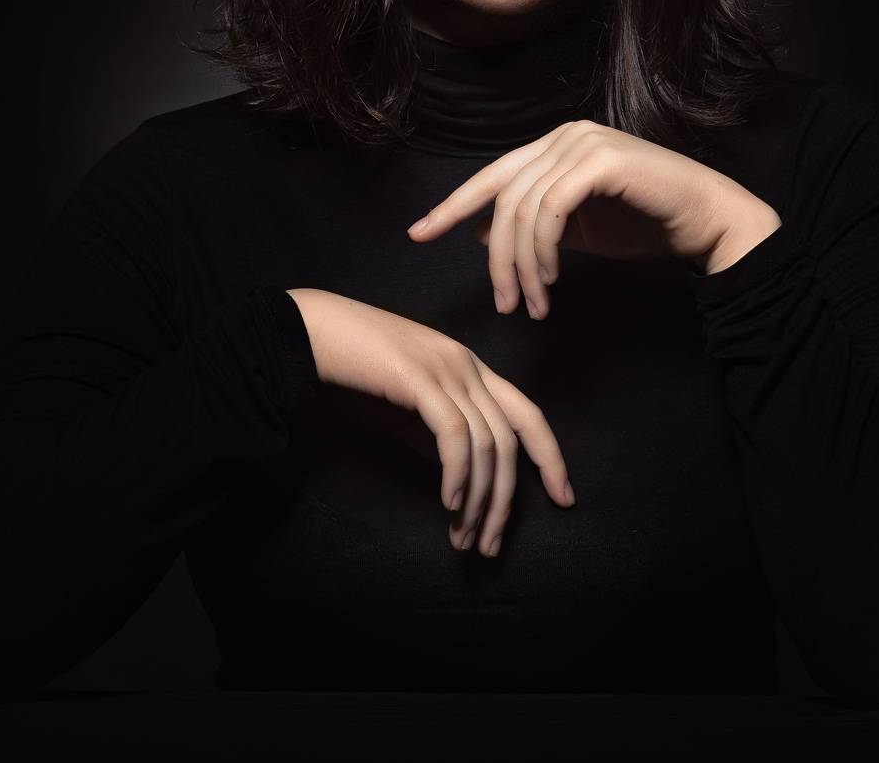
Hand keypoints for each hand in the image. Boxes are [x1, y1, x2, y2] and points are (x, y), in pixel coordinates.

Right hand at [284, 288, 575, 557]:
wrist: (313, 333)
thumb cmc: (355, 371)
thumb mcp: (406, 408)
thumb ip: (437, 434)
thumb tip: (463, 479)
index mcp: (469, 367)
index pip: (528, 414)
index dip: (551, 457)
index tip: (565, 497)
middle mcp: (467, 365)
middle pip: (511, 439)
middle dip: (506, 500)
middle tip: (491, 546)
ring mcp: (446, 368)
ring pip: (486, 444)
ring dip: (478, 500)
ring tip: (463, 538)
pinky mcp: (420, 378)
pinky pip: (454, 435)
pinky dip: (457, 474)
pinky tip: (448, 504)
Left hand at [406, 119, 780, 317]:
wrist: (708, 220)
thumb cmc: (647, 223)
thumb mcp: (579, 229)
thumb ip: (535, 226)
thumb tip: (480, 233)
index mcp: (555, 145)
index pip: (491, 176)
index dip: (452, 206)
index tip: (419, 234)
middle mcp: (564, 136)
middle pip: (502, 198)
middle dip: (496, 257)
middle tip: (503, 304)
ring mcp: (583, 143)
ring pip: (523, 209)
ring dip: (522, 266)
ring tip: (533, 303)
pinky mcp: (601, 161)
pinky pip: (550, 210)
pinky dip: (544, 250)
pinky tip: (552, 281)